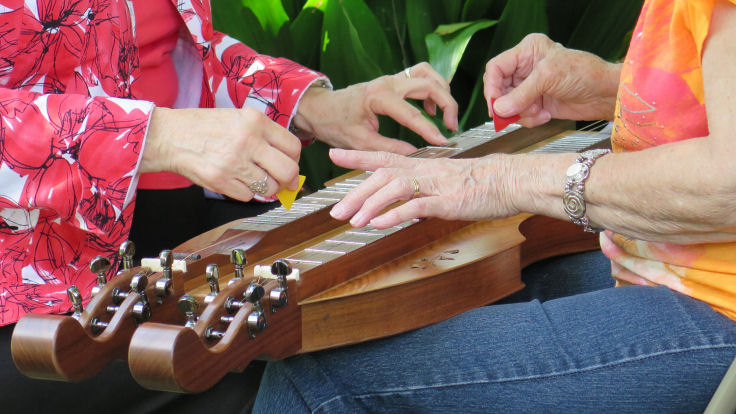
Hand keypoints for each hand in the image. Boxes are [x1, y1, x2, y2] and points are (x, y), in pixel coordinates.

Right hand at [141, 107, 300, 200]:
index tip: (291, 165)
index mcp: (255, 121)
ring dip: (266, 188)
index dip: (295, 160)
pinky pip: (248, 196)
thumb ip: (265, 136)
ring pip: (269, 188)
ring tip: (255, 179)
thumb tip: (289, 162)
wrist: (170, 136)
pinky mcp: (221, 181)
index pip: (293, 147)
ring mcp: (234, 162)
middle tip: (285, 183)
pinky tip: (235, 180)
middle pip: (287, 171)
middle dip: (289, 181)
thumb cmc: (206, 127)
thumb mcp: (239, 118)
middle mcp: (248, 140)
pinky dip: (245, 192)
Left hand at [293, 62, 458, 154]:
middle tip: (452, 127)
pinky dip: (432, 88)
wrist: (320, 109)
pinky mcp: (393, 81)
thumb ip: (389, 149)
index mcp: (378, 97)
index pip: (412, 114)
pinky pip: (420, 76)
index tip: (443, 143)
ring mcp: (391, 79)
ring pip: (427, 74)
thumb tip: (415, 156)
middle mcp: (387, 83)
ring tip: (444, 115)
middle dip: (446, 104)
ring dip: (441, 91)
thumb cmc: (335, 124)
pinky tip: (430, 109)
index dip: (430, 130)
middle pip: (429, 84)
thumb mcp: (361, 142)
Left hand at [328, 148, 518, 228]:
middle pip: (381, 176)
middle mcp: (425, 171)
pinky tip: (379, 225)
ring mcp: (435, 185)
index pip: (384, 157)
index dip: (358, 156)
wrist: (511, 180)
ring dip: (370, 205)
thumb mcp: (448, 183)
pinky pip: (415, 206)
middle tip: (336, 212)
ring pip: (394, 188)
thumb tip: (410, 206)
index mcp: (423, 166)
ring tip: (353, 222)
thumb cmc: (484, 183)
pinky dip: (394, 215)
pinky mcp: (447, 201)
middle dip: (355, 193)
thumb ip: (426, 191)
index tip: (334, 154)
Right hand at [484, 33, 620, 126]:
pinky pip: (521, 115)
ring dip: (521, 113)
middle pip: (499, 89)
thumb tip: (499, 109)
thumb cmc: (584, 73)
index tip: (494, 104)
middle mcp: (526, 68)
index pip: (496, 68)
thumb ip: (521, 94)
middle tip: (511, 114)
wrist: (604, 94)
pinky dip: (530, 119)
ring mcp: (531, 87)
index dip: (491, 87)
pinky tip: (545, 115)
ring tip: (538, 111)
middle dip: (507, 104)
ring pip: (509, 105)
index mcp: (527, 51)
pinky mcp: (536, 103)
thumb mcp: (548, 77)